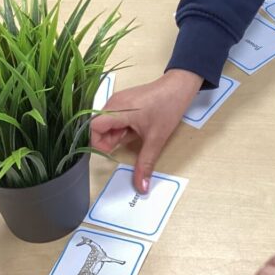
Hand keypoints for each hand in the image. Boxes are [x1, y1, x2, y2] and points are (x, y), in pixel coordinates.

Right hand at [91, 69, 201, 191]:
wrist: (180, 86)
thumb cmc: (168, 107)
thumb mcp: (156, 139)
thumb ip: (145, 164)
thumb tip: (141, 188)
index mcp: (118, 109)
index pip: (93, 127)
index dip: (98, 142)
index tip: (112, 150)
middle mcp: (114, 102)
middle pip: (99, 126)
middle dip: (110, 140)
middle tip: (129, 141)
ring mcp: (119, 100)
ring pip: (107, 122)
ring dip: (117, 134)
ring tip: (135, 134)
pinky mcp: (124, 100)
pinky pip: (115, 116)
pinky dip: (122, 126)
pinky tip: (136, 128)